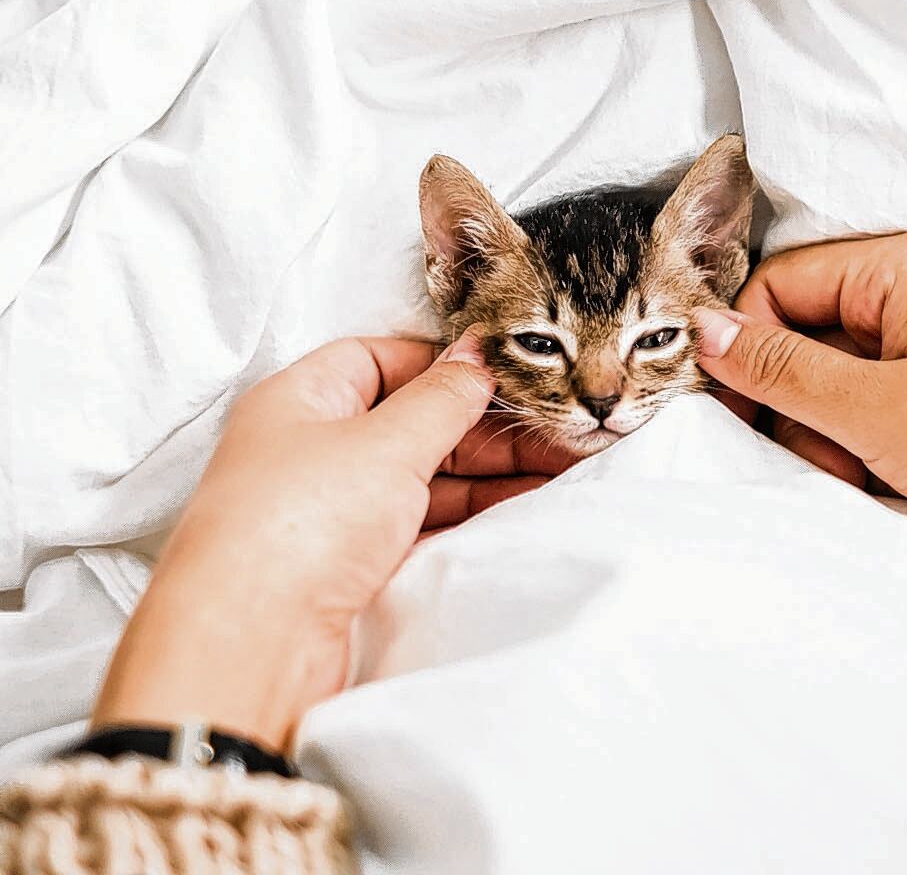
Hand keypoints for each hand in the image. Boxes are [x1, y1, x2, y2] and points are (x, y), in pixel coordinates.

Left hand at [92, 331, 575, 748]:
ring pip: (421, 476)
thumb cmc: (300, 527)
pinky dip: (466, 515)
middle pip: (411, 420)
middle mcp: (310, 449)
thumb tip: (475, 356)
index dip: (447, 364)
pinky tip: (516, 512)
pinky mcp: (346, 565)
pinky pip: (419, 523)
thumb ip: (441, 398)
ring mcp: (328, 510)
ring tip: (559, 475)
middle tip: (560, 435)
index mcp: (300, 399)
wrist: (249, 647)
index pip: (382, 358)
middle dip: (486, 428)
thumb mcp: (386, 444)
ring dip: (487, 475)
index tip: (512, 376)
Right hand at [694, 231, 906, 604]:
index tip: (742, 413)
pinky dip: (869, 436)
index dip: (748, 348)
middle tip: (826, 458)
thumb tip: (703, 330)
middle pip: (808, 327)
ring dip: (832, 428)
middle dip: (799, 401)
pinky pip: (881, 395)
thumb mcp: (871, 410)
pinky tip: (891, 473)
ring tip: (866, 472)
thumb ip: (781, 367)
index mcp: (906, 265)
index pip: (781, 283)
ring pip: (841, 370)